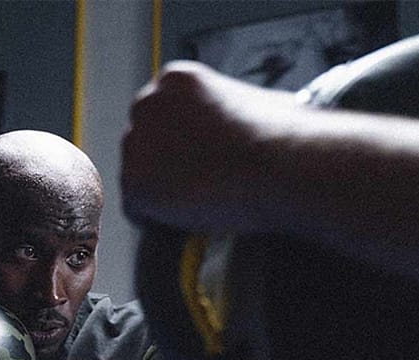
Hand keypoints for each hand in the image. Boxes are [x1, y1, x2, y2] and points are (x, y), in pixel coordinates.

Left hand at [122, 61, 299, 233]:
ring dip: (160, 193)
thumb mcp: (253, 102)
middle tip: (194, 188)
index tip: (196, 163)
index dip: (178, 143)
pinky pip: (135, 210)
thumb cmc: (283, 137)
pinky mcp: (136, 183)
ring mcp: (137, 144)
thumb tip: (241, 130)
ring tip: (197, 205)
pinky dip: (156, 221)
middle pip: (140, 142)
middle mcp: (148, 104)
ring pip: (136, 175)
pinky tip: (187, 220)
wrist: (279, 165)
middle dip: (163, 165)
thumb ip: (228, 111)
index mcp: (175, 79)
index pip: (160, 114)